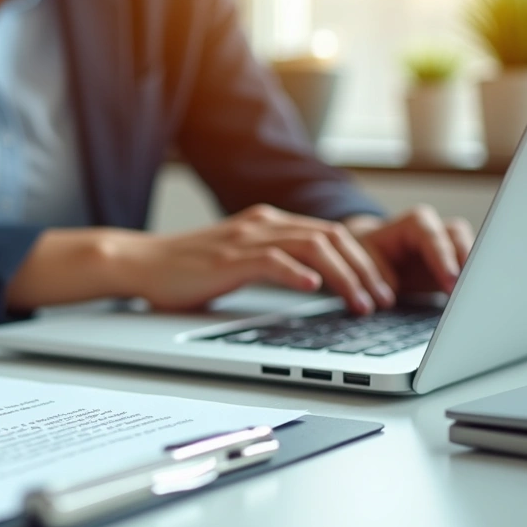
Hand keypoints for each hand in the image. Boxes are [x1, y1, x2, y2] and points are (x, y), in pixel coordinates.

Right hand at [118, 205, 396, 313]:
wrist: (140, 263)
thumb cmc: (186, 271)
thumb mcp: (240, 262)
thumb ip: (274, 264)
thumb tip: (316, 284)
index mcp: (270, 223)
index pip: (332, 235)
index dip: (365, 261)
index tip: (383, 289)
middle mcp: (263, 224)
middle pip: (332, 237)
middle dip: (367, 270)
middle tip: (386, 300)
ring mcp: (246, 238)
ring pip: (312, 247)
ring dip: (344, 276)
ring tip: (363, 302)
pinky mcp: (228, 257)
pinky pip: (272, 260)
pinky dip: (297, 273)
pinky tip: (314, 288)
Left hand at [344, 206, 474, 294]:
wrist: (372, 258)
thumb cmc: (366, 253)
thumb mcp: (362, 258)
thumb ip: (374, 271)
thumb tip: (387, 295)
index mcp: (414, 224)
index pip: (432, 236)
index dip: (443, 258)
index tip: (451, 281)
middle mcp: (437, 231)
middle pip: (460, 239)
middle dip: (467, 264)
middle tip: (469, 290)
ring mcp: (449, 248)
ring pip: (472, 253)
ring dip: (474, 274)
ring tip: (475, 298)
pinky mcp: (455, 267)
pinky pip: (470, 272)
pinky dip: (471, 286)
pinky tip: (471, 304)